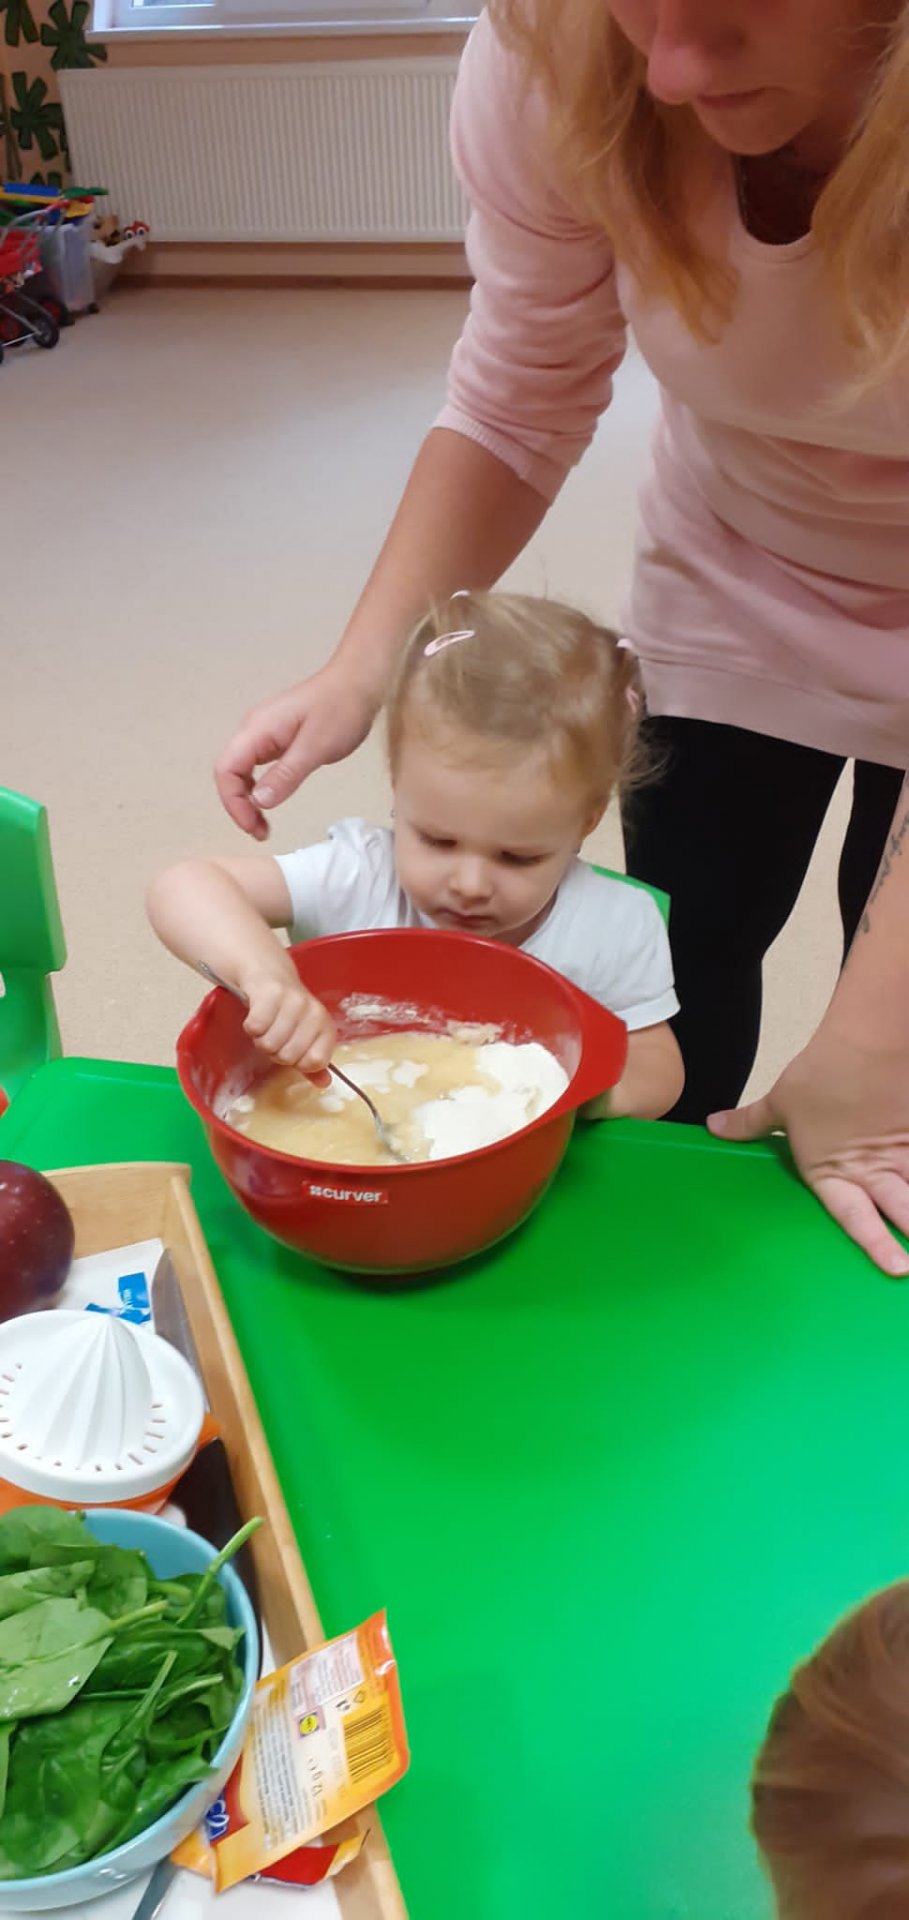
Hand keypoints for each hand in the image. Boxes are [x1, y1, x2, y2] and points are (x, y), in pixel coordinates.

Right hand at [215, 661, 382, 838]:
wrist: (359, 681)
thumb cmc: (341, 707)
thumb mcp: (316, 747)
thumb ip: (286, 774)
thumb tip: (258, 801)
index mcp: (257, 729)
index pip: (226, 770)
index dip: (233, 803)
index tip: (253, 825)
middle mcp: (254, 729)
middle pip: (229, 773)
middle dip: (239, 806)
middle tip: (261, 831)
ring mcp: (265, 733)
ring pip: (242, 771)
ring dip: (248, 800)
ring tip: (264, 824)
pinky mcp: (278, 737)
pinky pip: (258, 766)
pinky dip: (261, 788)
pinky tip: (274, 800)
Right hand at [240, 967, 336, 1078]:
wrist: (270, 975)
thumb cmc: (287, 1012)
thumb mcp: (304, 1037)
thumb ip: (312, 1062)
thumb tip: (324, 1083)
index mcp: (326, 1027)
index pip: (315, 1062)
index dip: (297, 1062)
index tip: (292, 1050)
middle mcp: (314, 1013)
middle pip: (288, 1057)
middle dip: (275, 1051)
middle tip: (275, 1035)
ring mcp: (294, 1002)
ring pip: (269, 1044)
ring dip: (261, 1039)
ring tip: (266, 1025)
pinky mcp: (271, 993)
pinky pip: (255, 1028)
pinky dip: (250, 1027)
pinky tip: (256, 1016)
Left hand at [708, 1028, 908, 1276]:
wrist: (867, 1046)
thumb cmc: (820, 1076)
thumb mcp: (780, 1104)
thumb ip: (750, 1123)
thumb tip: (715, 1127)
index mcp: (833, 1171)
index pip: (855, 1216)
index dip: (875, 1244)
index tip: (896, 1267)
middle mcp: (872, 1170)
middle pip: (900, 1211)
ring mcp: (901, 1152)